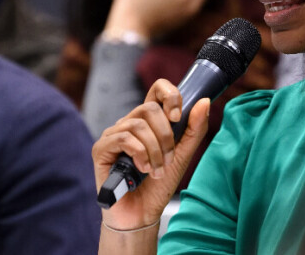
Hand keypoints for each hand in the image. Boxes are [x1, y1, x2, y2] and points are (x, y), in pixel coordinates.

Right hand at [91, 79, 210, 230]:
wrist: (143, 213)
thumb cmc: (159, 184)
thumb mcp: (183, 155)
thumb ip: (194, 129)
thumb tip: (204, 101)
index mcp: (149, 121)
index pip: (157, 90)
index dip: (170, 96)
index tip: (177, 117)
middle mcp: (129, 123)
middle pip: (149, 108)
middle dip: (165, 136)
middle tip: (168, 159)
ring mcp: (114, 135)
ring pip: (137, 124)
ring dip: (154, 151)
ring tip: (156, 170)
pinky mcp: (101, 148)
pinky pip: (122, 138)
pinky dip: (138, 154)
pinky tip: (142, 169)